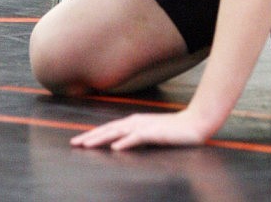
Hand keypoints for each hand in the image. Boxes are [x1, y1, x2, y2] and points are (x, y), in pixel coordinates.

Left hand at [71, 109, 206, 150]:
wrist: (196, 123)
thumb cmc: (175, 130)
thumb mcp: (153, 134)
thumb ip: (137, 138)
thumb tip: (120, 145)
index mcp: (135, 122)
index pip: (110, 129)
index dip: (94, 134)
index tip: (79, 141)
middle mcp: (137, 122)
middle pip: (109, 129)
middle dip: (91, 136)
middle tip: (74, 144)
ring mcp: (146, 127)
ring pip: (118, 132)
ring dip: (101, 138)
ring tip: (87, 145)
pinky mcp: (156, 133)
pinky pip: (137, 138)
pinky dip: (125, 142)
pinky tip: (115, 148)